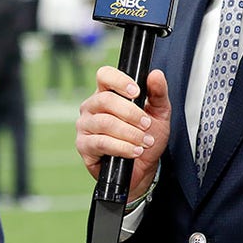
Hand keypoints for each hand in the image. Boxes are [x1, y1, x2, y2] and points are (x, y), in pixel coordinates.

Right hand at [75, 66, 170, 200]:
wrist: (143, 167)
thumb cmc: (147, 136)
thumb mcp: (159, 113)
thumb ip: (158, 93)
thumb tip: (155, 75)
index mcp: (106, 93)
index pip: (104, 75)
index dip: (119, 81)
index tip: (137, 92)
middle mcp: (92, 107)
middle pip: (106, 100)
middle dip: (131, 113)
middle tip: (147, 124)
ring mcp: (85, 126)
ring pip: (105, 123)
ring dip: (130, 133)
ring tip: (145, 141)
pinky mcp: (84, 146)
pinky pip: (101, 143)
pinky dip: (122, 147)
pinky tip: (134, 151)